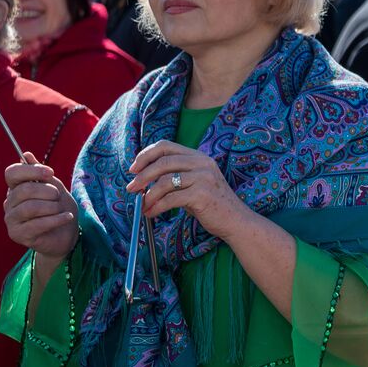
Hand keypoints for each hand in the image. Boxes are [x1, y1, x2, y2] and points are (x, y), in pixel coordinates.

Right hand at [3, 151, 78, 262]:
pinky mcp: (17, 234)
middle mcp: (9, 203)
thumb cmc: (59, 209)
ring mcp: (11, 219)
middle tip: (58, 197)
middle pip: (24, 190)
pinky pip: (37, 224)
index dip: (31, 170)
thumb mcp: (56, 188)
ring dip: (52, 207)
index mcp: (16, 188)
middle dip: (48, 192)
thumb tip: (26, 155)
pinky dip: (56, 219)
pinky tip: (67, 217)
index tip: (50, 173)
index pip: (11, 173)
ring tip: (61, 209)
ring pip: (30, 207)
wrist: (65, 235)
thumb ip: (42, 174)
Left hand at [126, 140, 250, 239]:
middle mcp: (202, 163)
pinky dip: (156, 207)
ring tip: (142, 205)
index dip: (145, 155)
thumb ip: (176, 176)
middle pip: (162, 162)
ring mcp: (203, 178)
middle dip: (142, 176)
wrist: (236, 220)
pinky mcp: (202, 195)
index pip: (165, 146)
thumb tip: (143, 180)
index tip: (133, 169)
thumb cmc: (212, 203)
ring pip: (165, 181)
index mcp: (199, 157)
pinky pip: (170, 199)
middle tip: (131, 188)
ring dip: (148, 195)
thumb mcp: (196, 183)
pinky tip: (151, 213)